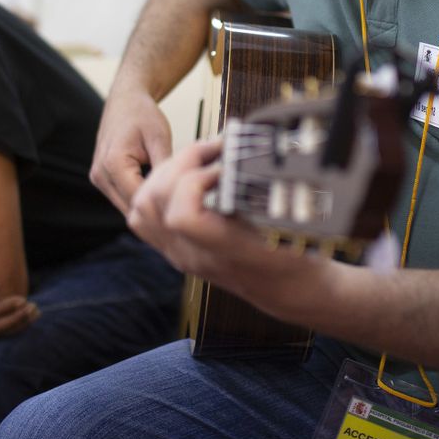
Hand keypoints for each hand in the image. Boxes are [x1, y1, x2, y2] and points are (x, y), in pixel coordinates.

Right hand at [90, 85, 172, 211]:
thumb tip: (179, 192)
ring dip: (146, 208)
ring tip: (171, 204)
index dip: (163, 207)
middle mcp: (100, 175)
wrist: (125, 100)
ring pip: (126, 207)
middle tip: (181, 213)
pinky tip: (158, 196)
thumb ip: (165, 168)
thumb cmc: (141, 114)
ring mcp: (98, 179)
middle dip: (155, 212)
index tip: (183, 210)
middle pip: (131, 209)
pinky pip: (122, 199)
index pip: (139, 200)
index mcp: (113, 164)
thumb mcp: (159, 138)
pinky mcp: (102, 180)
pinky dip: (139, 200)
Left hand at [127, 137, 318, 306]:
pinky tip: (189, 176)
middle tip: (213, 148)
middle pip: (154, 203)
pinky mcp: (177, 249)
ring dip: (166, 172)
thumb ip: (269, 192)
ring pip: (142, 208)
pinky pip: (146, 217)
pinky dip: (158, 188)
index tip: (226, 165)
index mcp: (223, 252)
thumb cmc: (296, 257)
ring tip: (199, 158)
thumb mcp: (294, 225)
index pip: (182, 216)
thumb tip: (249, 153)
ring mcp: (180, 253)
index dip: (196, 180)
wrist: (288, 290)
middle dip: (180, 163)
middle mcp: (193, 255)